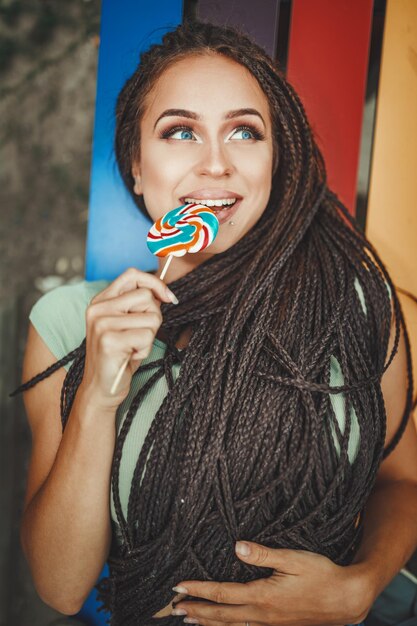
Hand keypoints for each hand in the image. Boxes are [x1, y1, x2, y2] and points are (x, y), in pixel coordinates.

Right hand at [79, 267, 177, 409]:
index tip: (168, 298)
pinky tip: (130, 356)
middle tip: (139, 335)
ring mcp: (102, 324)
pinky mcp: (110, 340)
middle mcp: (98, 308)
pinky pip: (147, 336)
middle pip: (146, 296)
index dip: (155, 284)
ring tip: (133, 347)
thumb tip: (165, 293)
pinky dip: (145, 349)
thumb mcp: (126, 325)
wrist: (101, 389)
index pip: (132, 275)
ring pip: (151, 317)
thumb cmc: (119, 356)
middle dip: (153, 317)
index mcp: (101, 301)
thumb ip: (138, 305)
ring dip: (149, 337)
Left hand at [171, 540, 372, 625]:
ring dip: (209, 624)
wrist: (346, 600)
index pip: (222, 594)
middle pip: (222, 616)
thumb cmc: (321, 574)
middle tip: (174, 609)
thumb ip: (263, 554)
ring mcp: (271, 624)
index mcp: (263, 596)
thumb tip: (236, 546)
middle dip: (197, 611)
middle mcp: (263, 615)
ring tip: (190, 621)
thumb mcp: (293, 558)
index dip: (199, 591)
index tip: (179, 588)